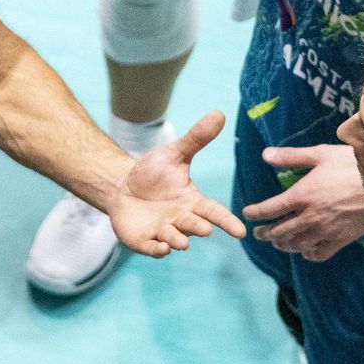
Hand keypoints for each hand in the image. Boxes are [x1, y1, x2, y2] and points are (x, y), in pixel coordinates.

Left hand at [104, 111, 246, 255]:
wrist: (122, 186)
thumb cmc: (153, 173)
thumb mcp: (174, 154)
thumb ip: (196, 139)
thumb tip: (218, 113)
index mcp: (192, 202)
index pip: (214, 212)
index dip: (227, 222)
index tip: (240, 232)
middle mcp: (181, 220)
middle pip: (194, 226)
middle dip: (199, 228)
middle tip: (204, 229)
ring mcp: (163, 231)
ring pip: (175, 240)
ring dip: (178, 241)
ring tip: (182, 242)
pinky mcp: (144, 240)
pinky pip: (152, 248)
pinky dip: (157, 250)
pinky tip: (161, 249)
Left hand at [242, 144, 363, 260]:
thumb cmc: (352, 164)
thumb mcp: (319, 154)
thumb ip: (290, 156)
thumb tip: (264, 155)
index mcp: (301, 195)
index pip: (268, 209)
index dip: (254, 213)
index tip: (247, 214)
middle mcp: (310, 216)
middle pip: (279, 231)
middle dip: (265, 234)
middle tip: (259, 234)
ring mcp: (326, 230)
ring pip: (296, 245)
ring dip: (284, 244)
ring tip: (278, 242)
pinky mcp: (342, 239)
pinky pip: (320, 253)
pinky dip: (308, 254)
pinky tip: (305, 251)